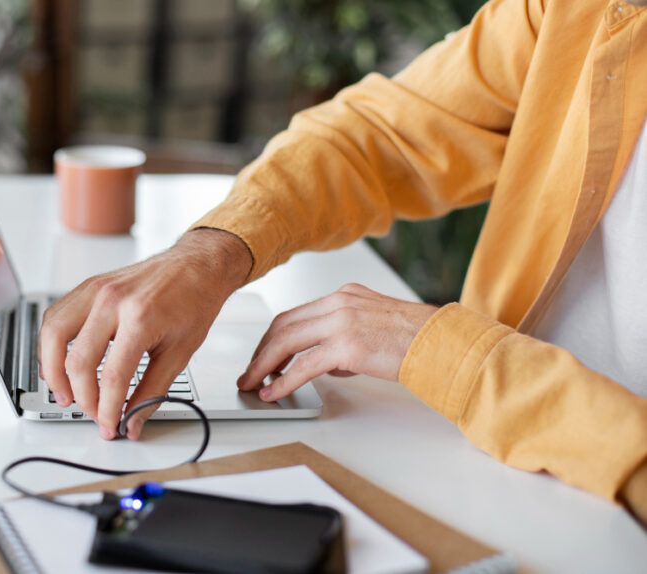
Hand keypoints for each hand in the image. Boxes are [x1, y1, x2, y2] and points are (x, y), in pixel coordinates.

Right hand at [38, 229, 251, 439]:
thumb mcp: (180, 352)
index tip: (110, 425)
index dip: (108, 409)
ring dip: (53, 372)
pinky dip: (51, 344)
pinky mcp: (88, 286)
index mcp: (140, 317)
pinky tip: (60, 363)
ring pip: (53, 335)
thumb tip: (133, 422)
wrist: (196, 265)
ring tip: (65, 394)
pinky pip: (55, 317)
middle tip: (93, 412)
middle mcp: (112, 300)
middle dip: (82, 398)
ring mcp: (95, 289)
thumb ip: (153, 392)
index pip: (113, 377)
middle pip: (78, 361)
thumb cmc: (193, 300)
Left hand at [236, 283, 436, 400]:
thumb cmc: (417, 339)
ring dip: (264, 366)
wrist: (444, 342)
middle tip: (250, 373)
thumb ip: (346, 334)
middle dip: (261, 352)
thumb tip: (324, 361)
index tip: (263, 355)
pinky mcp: (347, 345)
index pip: (296, 314)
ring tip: (254, 384)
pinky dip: (283, 381)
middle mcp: (339, 303)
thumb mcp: (375, 324)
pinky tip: (274, 392)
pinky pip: (304, 365)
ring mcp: (342, 322)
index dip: (273, 338)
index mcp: (345, 295)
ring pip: (286, 341)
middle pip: (283, 325)